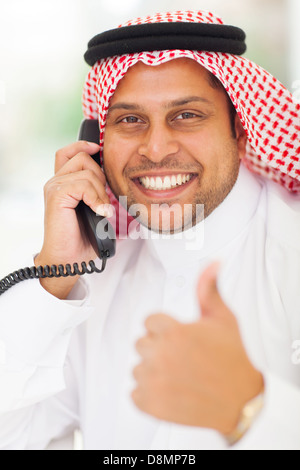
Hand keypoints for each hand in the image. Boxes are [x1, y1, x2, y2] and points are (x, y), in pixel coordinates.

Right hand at [35, 141, 109, 298]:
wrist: (68, 260)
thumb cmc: (82, 239)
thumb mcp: (96, 211)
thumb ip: (99, 193)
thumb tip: (120, 182)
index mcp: (63, 183)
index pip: (69, 152)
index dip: (83, 146)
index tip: (98, 150)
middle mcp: (56, 182)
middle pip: (83, 158)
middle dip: (101, 176)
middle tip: (104, 200)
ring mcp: (54, 187)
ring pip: (86, 171)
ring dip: (100, 190)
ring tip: (102, 210)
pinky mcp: (56, 196)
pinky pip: (82, 184)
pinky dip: (96, 197)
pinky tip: (100, 211)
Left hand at [132, 262, 263, 434]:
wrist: (241, 400)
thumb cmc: (233, 359)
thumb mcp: (223, 318)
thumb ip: (209, 289)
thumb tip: (212, 264)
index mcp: (175, 331)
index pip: (149, 322)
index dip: (165, 329)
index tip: (180, 338)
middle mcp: (161, 354)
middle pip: (141, 344)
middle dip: (158, 349)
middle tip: (182, 358)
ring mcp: (155, 381)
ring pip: (138, 369)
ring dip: (153, 373)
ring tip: (178, 376)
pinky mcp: (152, 404)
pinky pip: (135, 395)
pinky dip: (149, 396)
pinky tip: (170, 392)